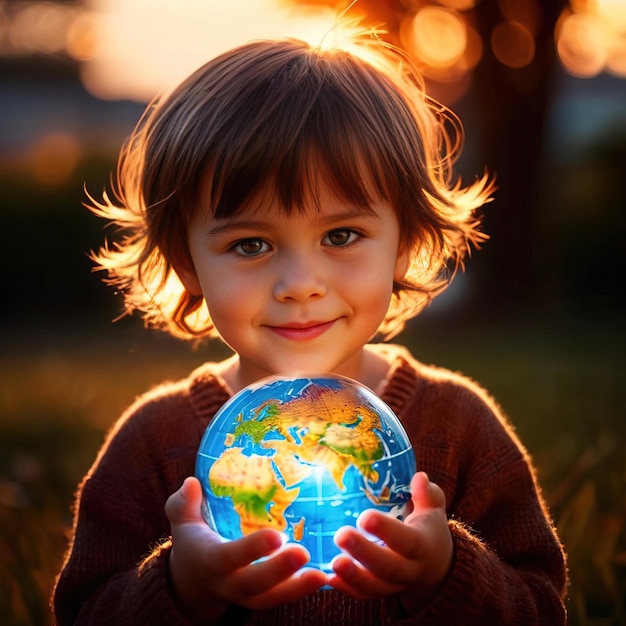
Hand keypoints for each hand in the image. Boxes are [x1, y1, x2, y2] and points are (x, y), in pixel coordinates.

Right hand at [164, 477, 326, 621]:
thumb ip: (183, 503)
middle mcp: (229, 583)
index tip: (276, 535)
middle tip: (304, 553)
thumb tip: (191, 482)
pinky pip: (282, 599)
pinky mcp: (262, 599)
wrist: (193, 582)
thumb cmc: (193, 541)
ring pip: (272, 598)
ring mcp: (246, 595)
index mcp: (211, 561)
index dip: (252, 549)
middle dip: (279, 571)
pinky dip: (303, 591)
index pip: (231, 557)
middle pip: (255, 583)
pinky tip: (328, 576)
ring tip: (323, 574)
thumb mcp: (182, 522)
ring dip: (297, 588)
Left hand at [328, 471, 452, 611]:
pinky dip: (347, 589)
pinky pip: (363, 595)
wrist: (436, 568)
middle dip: (363, 552)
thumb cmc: (427, 529)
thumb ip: (428, 495)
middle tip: (340, 535)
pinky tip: (328, 577)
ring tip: (334, 562)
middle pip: (387, 567)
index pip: (406, 540)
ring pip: (374, 587)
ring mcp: (394, 585)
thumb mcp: (433, 511)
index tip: (365, 517)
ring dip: (353, 576)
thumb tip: (419, 478)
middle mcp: (409, 569)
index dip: (386, 531)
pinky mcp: (379, 592)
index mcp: (422, 546)